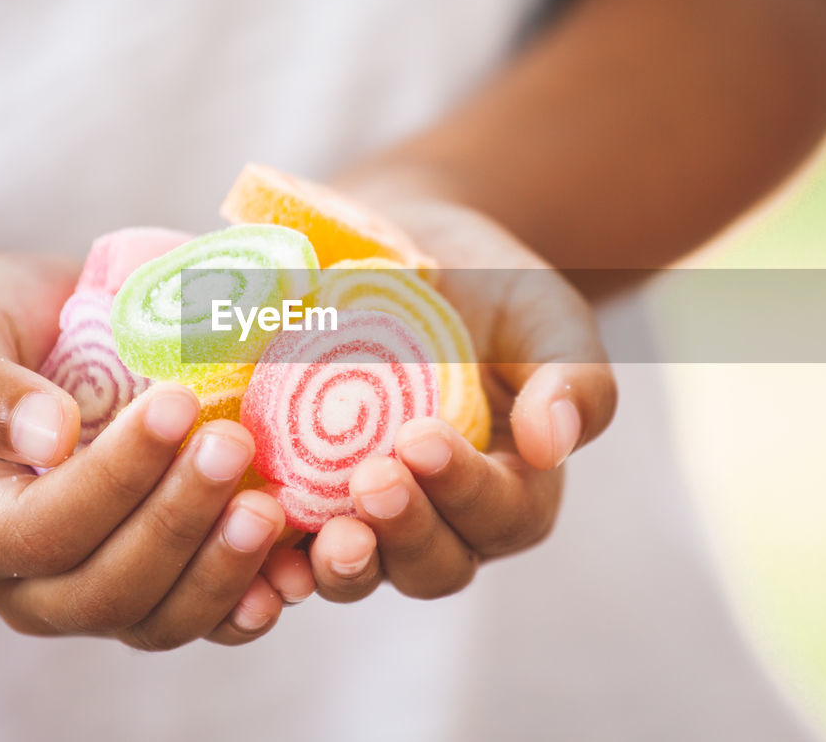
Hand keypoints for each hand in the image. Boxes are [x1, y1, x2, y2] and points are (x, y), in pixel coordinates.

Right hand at [0, 255, 313, 649]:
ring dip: (222, 571)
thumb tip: (50, 436)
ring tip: (270, 508)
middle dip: (177, 522)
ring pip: (161, 620)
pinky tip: (294, 569)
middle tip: (234, 445)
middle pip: (105, 591)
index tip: (177, 404)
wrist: (42, 339)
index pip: (40, 530)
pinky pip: (206, 618)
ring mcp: (96, 594)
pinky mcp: (160, 586)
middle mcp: (26, 585)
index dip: (114, 478)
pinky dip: (251, 599)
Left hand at [306, 200, 616, 600]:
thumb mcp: (545, 318)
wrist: (406, 253)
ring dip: (342, 563)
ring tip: (317, 535)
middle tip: (372, 480)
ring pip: (362, 571)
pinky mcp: (305, 501)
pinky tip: (251, 533)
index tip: (421, 438)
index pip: (500, 514)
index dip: (464, 490)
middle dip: (404, 533)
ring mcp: (369, 518)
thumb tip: (556, 443)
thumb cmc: (490, 289)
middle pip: (433, 564)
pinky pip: (290, 548)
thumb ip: (574, 377)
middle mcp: (443, 520)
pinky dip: (272, 557)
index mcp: (513, 490)